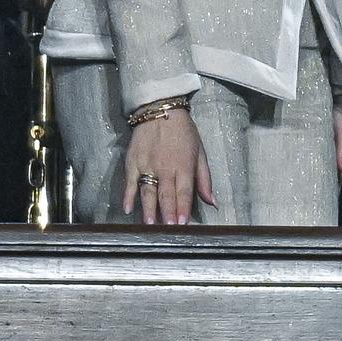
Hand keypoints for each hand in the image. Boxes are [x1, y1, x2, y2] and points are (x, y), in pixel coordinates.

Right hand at [123, 108, 215, 225]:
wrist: (161, 111)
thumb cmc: (184, 133)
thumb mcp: (200, 152)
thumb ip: (205, 179)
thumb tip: (213, 201)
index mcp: (184, 165)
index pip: (184, 190)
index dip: (183, 208)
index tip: (183, 224)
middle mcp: (165, 167)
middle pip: (167, 193)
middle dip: (168, 212)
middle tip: (169, 229)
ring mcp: (147, 165)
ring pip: (148, 190)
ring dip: (149, 208)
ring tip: (151, 224)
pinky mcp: (132, 162)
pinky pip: (130, 182)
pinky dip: (128, 196)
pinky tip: (128, 209)